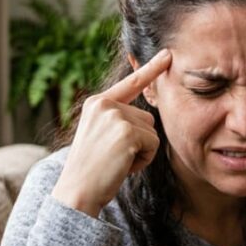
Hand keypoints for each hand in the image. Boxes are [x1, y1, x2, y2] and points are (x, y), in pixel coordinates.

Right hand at [52, 49, 170, 216]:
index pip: (130, 84)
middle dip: (139, 141)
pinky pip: (153, 145)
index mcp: (97, 103)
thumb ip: (119, 120)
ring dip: (142, 151)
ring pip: (152, 131)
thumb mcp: (101, 136)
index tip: (168, 54)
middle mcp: (105, 104)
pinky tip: (123, 167)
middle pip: (147, 117)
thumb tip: (147, 116)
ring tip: (117, 162)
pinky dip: (144, 160)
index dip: (151, 69)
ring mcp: (115, 117)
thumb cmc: (92, 170)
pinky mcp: (126, 132)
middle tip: (114, 157)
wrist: (77, 192)